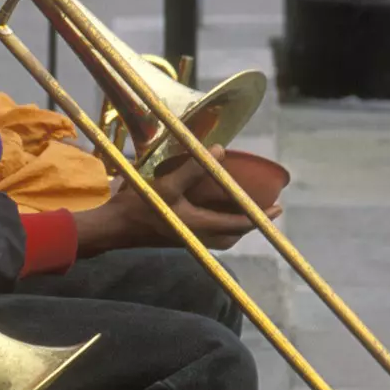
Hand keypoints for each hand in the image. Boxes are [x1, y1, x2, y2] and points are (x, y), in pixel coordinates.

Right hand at [74, 145, 282, 255]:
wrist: (111, 228)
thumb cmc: (138, 207)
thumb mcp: (166, 185)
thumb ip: (193, 168)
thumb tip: (220, 151)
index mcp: (198, 226)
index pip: (238, 224)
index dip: (259, 217)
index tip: (277, 209)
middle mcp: (194, 236)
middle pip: (230, 237)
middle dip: (247, 226)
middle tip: (261, 213)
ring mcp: (183, 238)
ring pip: (217, 238)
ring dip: (231, 227)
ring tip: (239, 212)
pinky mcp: (173, 236)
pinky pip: (204, 233)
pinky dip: (215, 224)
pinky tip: (209, 210)